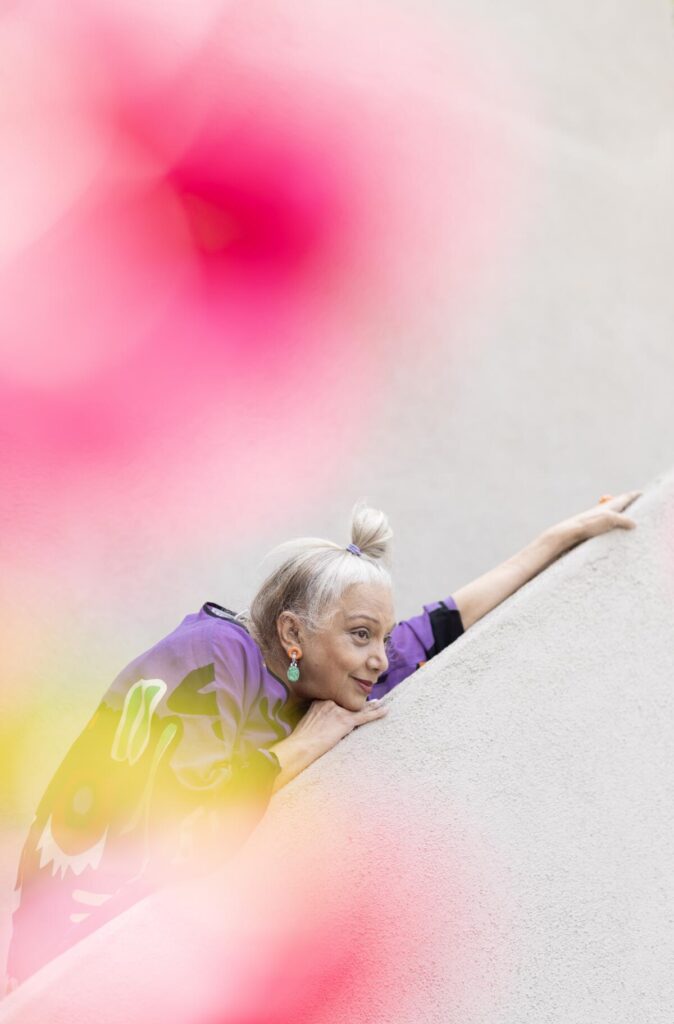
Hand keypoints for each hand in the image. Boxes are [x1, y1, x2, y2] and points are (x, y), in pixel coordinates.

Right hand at [270, 698, 387, 790]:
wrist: (302, 745)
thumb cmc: (302, 738)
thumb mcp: (309, 721)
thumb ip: (318, 716)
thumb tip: (324, 723)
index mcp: (321, 700)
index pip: (339, 700)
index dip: (348, 701)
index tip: (354, 701)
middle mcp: (331, 702)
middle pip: (350, 703)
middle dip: (361, 704)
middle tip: (373, 701)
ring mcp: (339, 711)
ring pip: (360, 708)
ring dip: (372, 707)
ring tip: (381, 704)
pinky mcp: (346, 721)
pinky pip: (365, 716)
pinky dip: (377, 714)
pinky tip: (386, 711)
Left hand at [550, 489, 641, 547]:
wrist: (568, 533)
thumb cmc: (588, 524)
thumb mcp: (610, 519)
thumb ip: (623, 520)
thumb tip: (634, 524)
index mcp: (610, 505)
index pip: (625, 498)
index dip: (634, 496)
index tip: (641, 493)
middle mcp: (604, 510)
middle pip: (618, 504)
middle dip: (627, 504)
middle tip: (636, 506)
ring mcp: (598, 519)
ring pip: (612, 515)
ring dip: (620, 516)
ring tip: (627, 522)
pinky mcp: (593, 529)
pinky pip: (606, 525)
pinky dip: (612, 525)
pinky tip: (612, 532)